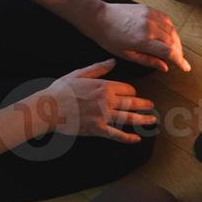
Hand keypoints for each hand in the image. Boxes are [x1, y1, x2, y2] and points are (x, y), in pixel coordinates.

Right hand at [40, 59, 155, 143]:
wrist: (48, 108)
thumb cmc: (62, 90)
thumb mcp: (80, 74)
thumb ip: (99, 68)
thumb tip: (113, 61)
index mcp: (105, 87)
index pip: (128, 89)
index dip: (131, 91)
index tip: (132, 94)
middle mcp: (107, 101)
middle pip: (132, 103)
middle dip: (144, 104)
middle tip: (151, 106)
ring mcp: (104, 116)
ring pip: (129, 118)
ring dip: (143, 120)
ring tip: (152, 121)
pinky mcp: (98, 129)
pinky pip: (116, 135)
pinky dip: (127, 138)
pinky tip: (136, 139)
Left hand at [88, 2, 191, 73]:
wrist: (99, 17)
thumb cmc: (110, 38)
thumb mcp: (127, 55)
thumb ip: (148, 61)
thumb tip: (165, 67)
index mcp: (143, 40)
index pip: (169, 52)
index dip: (180, 61)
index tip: (185, 67)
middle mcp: (149, 26)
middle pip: (173, 41)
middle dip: (179, 52)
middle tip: (179, 60)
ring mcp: (150, 15)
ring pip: (172, 30)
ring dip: (176, 41)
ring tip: (175, 49)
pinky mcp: (149, 9)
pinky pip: (166, 19)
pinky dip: (171, 29)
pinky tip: (169, 36)